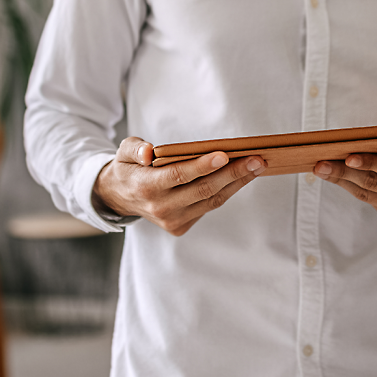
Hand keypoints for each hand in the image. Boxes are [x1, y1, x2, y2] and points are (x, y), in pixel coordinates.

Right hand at [92, 137, 265, 235]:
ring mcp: (172, 220)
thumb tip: (148, 152)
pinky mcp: (180, 227)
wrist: (119, 197)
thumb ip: (135, 149)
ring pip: (211, 200)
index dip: (202, 166)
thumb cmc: (129, 167)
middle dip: (233, 173)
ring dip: (237, 183)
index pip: (178, 175)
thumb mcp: (123, 151)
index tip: (224, 155)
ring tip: (257, 165)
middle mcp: (160, 207)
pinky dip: (227, 191)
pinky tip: (242, 176)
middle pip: (203, 189)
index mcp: (146, 187)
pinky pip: (209, 206)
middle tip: (257, 159)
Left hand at [313, 153, 376, 224]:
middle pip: (372, 182)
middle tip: (320, 164)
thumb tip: (357, 139)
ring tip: (321, 169)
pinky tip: (336, 178)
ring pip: (367, 194)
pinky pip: (370, 201)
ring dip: (341, 181)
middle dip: (343, 172)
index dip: (369, 161)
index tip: (347, 156)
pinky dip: (351, 188)